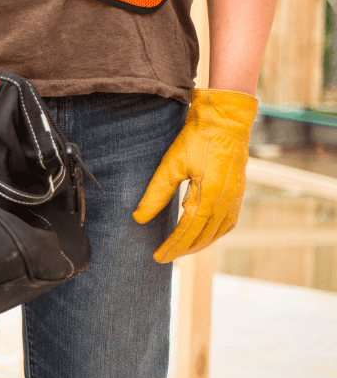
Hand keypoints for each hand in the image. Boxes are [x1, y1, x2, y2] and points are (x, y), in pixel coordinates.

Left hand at [132, 88, 257, 262]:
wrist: (226, 120)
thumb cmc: (197, 139)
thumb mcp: (171, 165)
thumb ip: (156, 194)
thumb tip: (139, 218)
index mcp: (209, 197)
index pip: (187, 232)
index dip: (172, 246)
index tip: (158, 256)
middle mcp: (225, 202)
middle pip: (203, 236)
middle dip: (183, 249)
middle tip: (164, 256)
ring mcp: (235, 198)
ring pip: (217, 232)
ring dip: (199, 244)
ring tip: (181, 249)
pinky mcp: (238, 192)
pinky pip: (228, 222)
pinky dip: (214, 233)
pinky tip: (203, 233)